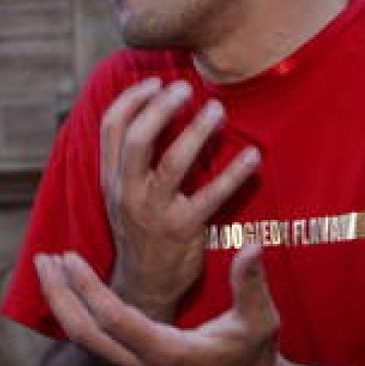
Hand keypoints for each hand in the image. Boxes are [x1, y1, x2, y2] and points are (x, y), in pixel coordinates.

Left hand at [36, 245, 283, 365]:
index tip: (69, 257)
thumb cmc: (253, 354)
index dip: (87, 288)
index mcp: (167, 355)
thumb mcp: (260, 321)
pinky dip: (72, 312)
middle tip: (43, 258)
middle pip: (83, 333)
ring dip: (60, 302)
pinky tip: (66, 286)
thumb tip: (254, 248)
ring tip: (46, 266)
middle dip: (58, 295)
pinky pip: (91, 340)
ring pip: (82, 339)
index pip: (114, 321)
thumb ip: (252, 285)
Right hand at [100, 79, 259, 319]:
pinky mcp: (183, 230)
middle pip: (137, 139)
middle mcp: (127, 192)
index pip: (111, 127)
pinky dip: (234, 173)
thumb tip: (149, 109)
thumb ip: (129, 158)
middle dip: (161, 108)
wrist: (144, 284)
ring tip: (218, 110)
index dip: (133, 98)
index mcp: (111, 178)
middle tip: (186, 88)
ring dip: (197, 131)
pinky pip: (212, 196)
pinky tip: (253, 156)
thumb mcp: (121, 193)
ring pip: (172, 162)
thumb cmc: (140, 230)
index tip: (157, 81)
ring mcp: (154, 212)